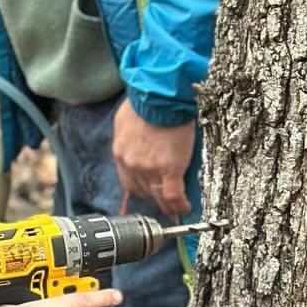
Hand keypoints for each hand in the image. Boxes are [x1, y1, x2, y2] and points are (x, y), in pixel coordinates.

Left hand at [112, 101, 194, 219]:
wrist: (159, 97)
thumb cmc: (145, 101)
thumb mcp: (126, 120)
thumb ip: (128, 137)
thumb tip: (134, 140)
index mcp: (121, 153)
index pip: (128, 181)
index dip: (141, 189)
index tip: (149, 192)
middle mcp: (131, 164)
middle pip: (142, 191)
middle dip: (153, 198)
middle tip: (164, 203)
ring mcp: (149, 169)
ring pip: (158, 196)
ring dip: (167, 205)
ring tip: (176, 209)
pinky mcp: (169, 169)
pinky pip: (173, 195)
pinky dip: (179, 205)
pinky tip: (185, 208)